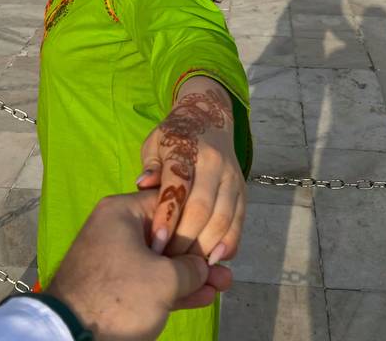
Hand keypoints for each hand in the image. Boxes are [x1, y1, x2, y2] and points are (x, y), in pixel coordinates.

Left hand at [48, 190, 231, 340]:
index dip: (199, 219)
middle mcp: (118, 229)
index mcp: (123, 212)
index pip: (169, 202)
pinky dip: (174, 289)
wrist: (73, 337)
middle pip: (168, 235)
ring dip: (191, 276)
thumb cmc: (119, 295)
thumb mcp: (164, 279)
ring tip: (222, 284)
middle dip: (198, 255)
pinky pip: (151, 281)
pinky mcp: (117, 286)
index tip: (219, 237)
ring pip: (162, 263)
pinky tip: (203, 296)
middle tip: (225, 265)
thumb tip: (204, 267)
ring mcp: (117, 259)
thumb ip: (191, 268)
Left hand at [137, 77, 245, 263]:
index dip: (167, 217)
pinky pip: (239, 220)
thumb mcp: (155, 143)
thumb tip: (143, 184)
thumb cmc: (174, 135)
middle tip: (169, 264)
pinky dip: (230, 243)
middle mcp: (213, 162)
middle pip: (202, 207)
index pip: (177, 186)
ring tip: (191, 268)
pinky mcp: (243, 189)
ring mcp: (231, 176)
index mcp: (186, 148)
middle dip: (186, 240)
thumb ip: (151, 166)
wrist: (210, 117)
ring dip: (207, 247)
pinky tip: (216, 260)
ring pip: (223, 217)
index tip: (155, 244)